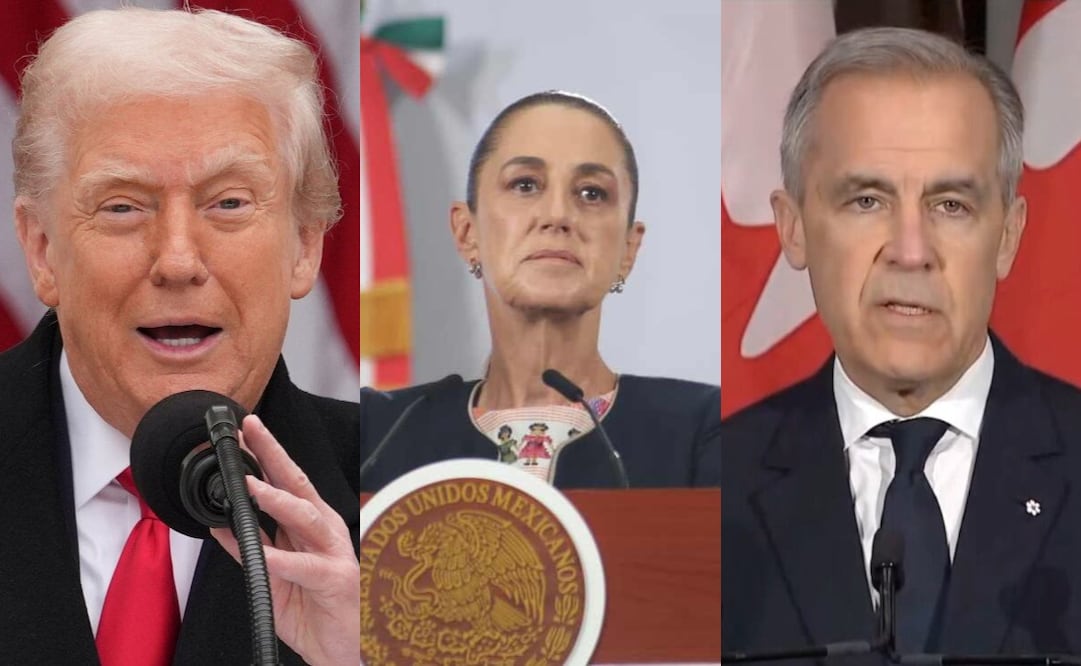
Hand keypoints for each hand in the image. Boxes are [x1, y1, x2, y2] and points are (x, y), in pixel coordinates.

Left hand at [211, 414, 358, 665]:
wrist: (342, 652)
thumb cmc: (315, 612)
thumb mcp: (273, 577)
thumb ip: (251, 549)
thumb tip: (221, 523)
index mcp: (311, 527)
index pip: (286, 482)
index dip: (266, 456)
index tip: (245, 433)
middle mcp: (325, 532)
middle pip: (299, 485)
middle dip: (274, 456)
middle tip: (252, 432)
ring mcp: (334, 553)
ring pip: (307, 518)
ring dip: (278, 500)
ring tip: (251, 488)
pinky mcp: (337, 580)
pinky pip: (307, 567)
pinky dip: (284, 559)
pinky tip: (266, 554)